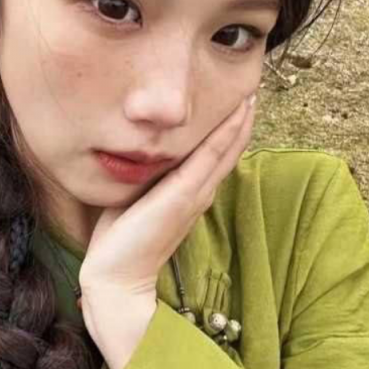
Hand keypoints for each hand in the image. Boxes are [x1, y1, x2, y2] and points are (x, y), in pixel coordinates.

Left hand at [78, 92, 257, 364]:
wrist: (118, 278)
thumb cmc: (120, 242)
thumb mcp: (134, 201)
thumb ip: (144, 181)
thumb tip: (137, 157)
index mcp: (188, 196)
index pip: (214, 159)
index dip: (227, 134)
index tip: (234, 106)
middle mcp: (199, 194)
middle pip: (227, 152)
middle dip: (239, 122)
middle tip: (250, 91)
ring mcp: (195, 194)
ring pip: (225, 150)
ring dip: (239, 122)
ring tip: (250, 94)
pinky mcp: (185, 194)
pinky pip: (212, 155)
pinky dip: (227, 132)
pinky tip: (237, 112)